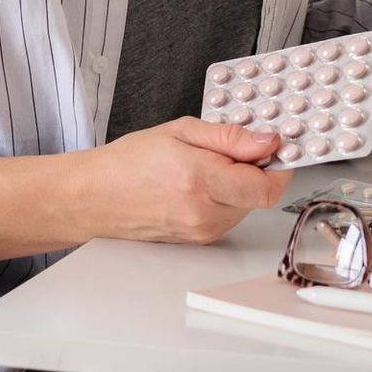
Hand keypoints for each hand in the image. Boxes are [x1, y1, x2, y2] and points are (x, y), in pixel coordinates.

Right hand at [83, 118, 292, 244]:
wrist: (93, 197)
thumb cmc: (128, 163)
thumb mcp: (181, 132)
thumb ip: (230, 137)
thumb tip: (268, 141)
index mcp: (201, 181)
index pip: (266, 185)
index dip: (278, 164)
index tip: (273, 146)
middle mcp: (205, 213)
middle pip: (259, 195)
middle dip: (254, 169)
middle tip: (229, 148)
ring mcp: (202, 232)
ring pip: (245, 205)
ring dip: (239, 184)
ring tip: (205, 165)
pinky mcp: (199, 240)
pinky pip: (228, 215)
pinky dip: (224, 197)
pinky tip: (198, 183)